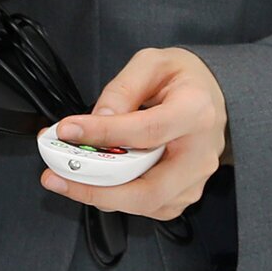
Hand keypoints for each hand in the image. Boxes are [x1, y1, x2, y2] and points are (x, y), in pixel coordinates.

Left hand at [39, 47, 228, 221]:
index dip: (103, 135)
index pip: (146, 132)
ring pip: (146, 204)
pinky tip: (95, 183)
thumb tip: (99, 117)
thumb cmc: (185, 79)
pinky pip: (148, 207)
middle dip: (97, 188)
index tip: (68, 131)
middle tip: (59, 176)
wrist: (212, 95)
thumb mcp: (152, 63)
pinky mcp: (185, 192)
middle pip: (149, 189)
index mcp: (195, 112)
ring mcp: (195, 178)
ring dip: (101, 196)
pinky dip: (117, 199)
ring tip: (67, 178)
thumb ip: (123, 89)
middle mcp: (200, 153)